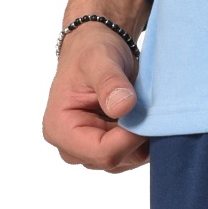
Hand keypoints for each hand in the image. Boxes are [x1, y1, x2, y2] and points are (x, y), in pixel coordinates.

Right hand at [45, 0, 151, 172]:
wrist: (95, 48)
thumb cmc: (91, 51)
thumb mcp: (100, 60)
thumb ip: (110, 83)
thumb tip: (123, 107)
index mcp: (59, 129)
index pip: (102, 153)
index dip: (131, 138)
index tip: (147, 113)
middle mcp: (70, 147)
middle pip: (115, 160)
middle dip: (137, 138)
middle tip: (147, 107)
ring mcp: (88, 151)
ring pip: (126, 160)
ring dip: (142, 138)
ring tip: (142, 107)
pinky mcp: (105, 149)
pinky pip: (131, 155)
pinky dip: (143, 139)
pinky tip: (142, 116)